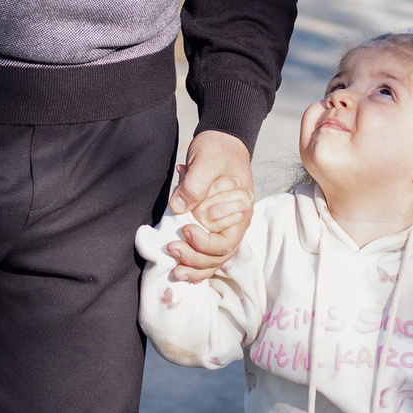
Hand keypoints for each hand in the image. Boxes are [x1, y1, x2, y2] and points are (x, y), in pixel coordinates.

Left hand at [166, 130, 253, 281]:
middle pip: (219, 257)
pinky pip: (206, 253)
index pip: (225, 242)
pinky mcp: (210, 228)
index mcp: (240, 211)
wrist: (220, 142)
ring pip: (213, 260)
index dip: (204, 243)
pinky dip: (194, 264)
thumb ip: (195, 184)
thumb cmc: (218, 150)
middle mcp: (234, 225)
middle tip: (172, 248)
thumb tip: (179, 208)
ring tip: (175, 270)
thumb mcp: (207, 160)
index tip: (186, 229)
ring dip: (194, 267)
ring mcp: (222, 229)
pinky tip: (181, 268)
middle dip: (195, 259)